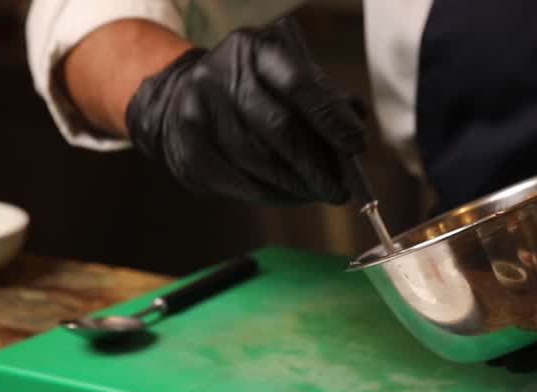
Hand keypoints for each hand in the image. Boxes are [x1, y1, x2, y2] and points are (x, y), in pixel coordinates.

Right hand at [124, 20, 364, 204]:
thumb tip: (356, 127)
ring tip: (314, 194)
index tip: (356, 146)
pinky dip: (266, 194)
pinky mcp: (186, 144)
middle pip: (279, 129)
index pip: (300, 85)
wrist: (180, 97)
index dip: (331, 119)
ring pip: (257, 161)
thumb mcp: (284, 76)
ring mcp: (198, 109)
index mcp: (256, 51)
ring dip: (293, 186)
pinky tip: (284, 196)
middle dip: (315, 166)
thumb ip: (323, 97)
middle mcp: (222, 75)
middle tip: (338, 191)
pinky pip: (234, 180)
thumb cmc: (251, 91)